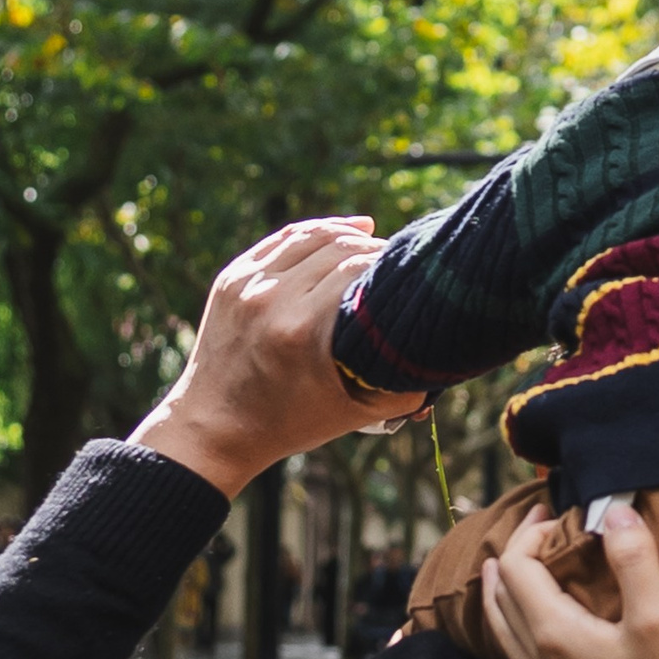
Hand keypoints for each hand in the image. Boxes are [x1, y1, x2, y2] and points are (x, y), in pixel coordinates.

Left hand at [129, 219, 394, 498]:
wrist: (213, 428)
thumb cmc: (289, 424)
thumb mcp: (356, 412)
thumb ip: (405, 387)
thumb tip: (446, 361)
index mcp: (301, 329)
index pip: (359, 268)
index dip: (392, 264)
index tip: (414, 274)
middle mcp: (271, 298)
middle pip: (338, 247)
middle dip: (374, 249)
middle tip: (399, 263)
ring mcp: (246, 284)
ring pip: (310, 235)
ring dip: (347, 234)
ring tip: (374, 241)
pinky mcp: (231, 278)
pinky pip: (282, 240)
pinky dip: (314, 231)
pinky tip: (342, 230)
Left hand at [485, 504, 658, 658]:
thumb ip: (635, 561)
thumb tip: (615, 513)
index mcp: (556, 635)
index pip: (517, 569)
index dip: (529, 534)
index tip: (554, 512)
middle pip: (501, 600)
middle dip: (512, 559)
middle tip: (535, 531)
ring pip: (505, 635)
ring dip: (505, 596)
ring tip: (514, 573)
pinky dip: (518, 630)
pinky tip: (539, 633)